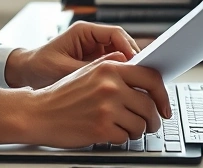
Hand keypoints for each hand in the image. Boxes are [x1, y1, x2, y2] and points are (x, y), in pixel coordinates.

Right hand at [0, 52, 170, 147]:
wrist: (38, 113)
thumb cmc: (62, 94)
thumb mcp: (87, 70)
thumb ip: (113, 64)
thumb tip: (139, 64)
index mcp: (110, 68)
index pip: (151, 78)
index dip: (163, 94)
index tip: (164, 106)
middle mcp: (110, 85)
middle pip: (150, 105)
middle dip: (154, 119)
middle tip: (151, 124)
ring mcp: (106, 107)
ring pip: (141, 124)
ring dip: (137, 130)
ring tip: (125, 128)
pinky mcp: (101, 128)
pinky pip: (126, 137)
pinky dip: (122, 138)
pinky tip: (110, 132)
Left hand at [4, 21, 139, 88]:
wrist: (25, 72)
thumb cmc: (39, 67)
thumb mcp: (63, 69)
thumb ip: (89, 69)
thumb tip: (115, 72)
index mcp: (84, 32)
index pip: (115, 34)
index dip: (130, 47)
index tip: (138, 63)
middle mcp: (92, 39)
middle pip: (123, 45)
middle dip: (136, 59)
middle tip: (146, 76)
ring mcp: (94, 50)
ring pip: (121, 57)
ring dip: (131, 70)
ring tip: (140, 86)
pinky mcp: (95, 63)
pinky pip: (114, 67)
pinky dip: (122, 77)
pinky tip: (128, 90)